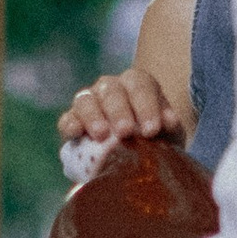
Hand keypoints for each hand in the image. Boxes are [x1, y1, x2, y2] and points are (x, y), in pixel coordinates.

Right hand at [58, 67, 184, 159]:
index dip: (146, 105)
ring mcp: (89, 102)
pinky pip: (67, 119)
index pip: (140, 85)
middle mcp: (111, 88)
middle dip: (119, 111)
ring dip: (93, 116)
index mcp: (137, 84)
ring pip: (86, 100)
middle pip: (111, 91)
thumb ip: (169, 125)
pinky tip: (76, 133)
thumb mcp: (169, 132)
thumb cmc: (156, 138)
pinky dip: (70, 124)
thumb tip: (169, 122)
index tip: (152, 129)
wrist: (137, 153)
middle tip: (126, 132)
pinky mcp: (72, 121)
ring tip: (102, 135)